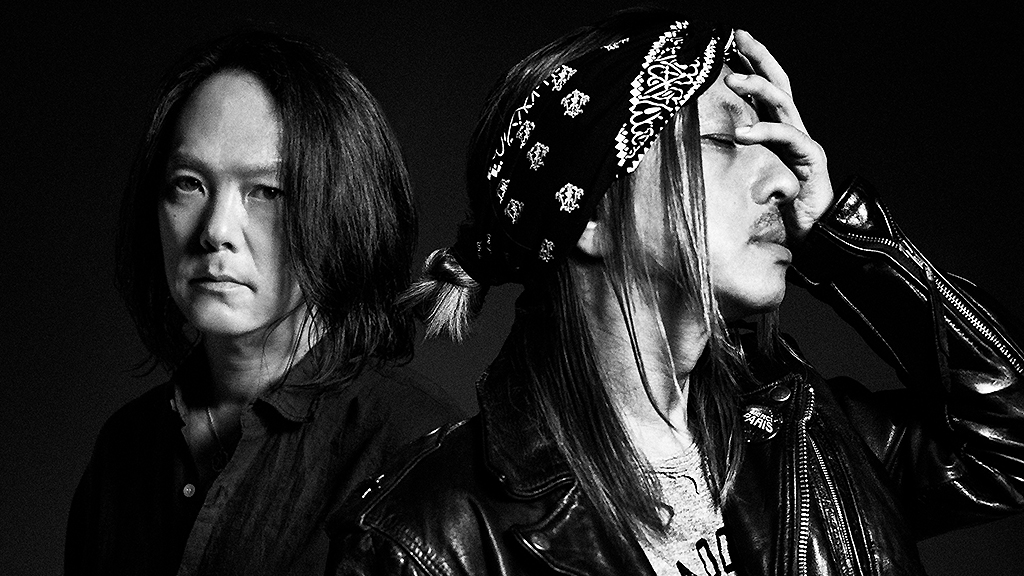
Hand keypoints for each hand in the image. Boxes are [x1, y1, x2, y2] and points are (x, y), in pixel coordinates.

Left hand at [726, 29, 832, 240]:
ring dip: (756, 88)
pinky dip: (765, 132)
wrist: (815, 232)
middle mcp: (793, 128)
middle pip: (778, 82)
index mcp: (779, 129)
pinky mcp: (811, 159)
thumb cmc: (781, 205)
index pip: (766, 87)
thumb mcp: (752, 174)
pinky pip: (788, 138)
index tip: (730, 41)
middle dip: (758, 57)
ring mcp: (804, 141)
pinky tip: (742, 131)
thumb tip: (703, 143)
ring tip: (730, 80)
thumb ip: (738, 156)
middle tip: (735, 38)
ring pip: (783, 103)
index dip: (751, 62)